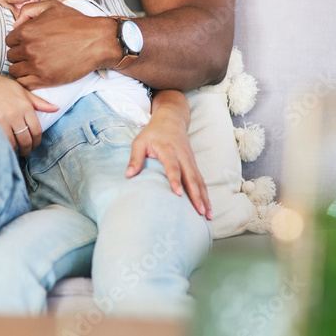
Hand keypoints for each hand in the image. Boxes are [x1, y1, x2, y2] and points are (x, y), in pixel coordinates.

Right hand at [0, 69, 57, 155]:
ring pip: (13, 143)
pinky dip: (3, 146)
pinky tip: (3, 146)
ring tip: (14, 150)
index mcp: (25, 105)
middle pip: (26, 139)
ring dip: (15, 150)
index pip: (36, 130)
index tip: (33, 144)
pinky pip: (0, 141)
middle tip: (24, 151)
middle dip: (27, 149)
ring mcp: (2, 119)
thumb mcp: (20, 90)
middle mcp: (15, 113)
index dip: (36, 141)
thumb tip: (56, 108)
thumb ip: (38, 102)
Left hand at [6, 0, 115, 88]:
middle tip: (32, 54)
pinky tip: (35, 75)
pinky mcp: (46, 79)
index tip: (27, 43)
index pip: (9, 41)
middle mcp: (29, 48)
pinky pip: (24, 84)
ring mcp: (37, 65)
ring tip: (34, 64)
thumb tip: (15, 25)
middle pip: (11, 56)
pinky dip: (26, 80)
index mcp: (27, 31)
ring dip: (22, 68)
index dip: (18, 42)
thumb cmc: (75, 23)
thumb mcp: (51, 6)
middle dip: (19, 55)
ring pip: (15, 71)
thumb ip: (28, 10)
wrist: (97, 41)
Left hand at [127, 96, 211, 219]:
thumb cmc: (153, 132)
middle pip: (191, 177)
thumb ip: (135, 158)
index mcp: (168, 149)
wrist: (171, 119)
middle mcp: (182, 156)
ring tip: (207, 215)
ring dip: (204, 198)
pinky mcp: (193, 165)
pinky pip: (201, 181)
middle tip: (199, 211)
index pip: (172, 166)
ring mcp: (190, 161)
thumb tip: (128, 175)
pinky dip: (205, 194)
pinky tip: (207, 208)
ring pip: (199, 181)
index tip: (178, 194)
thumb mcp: (140, 141)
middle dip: (196, 195)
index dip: (175, 180)